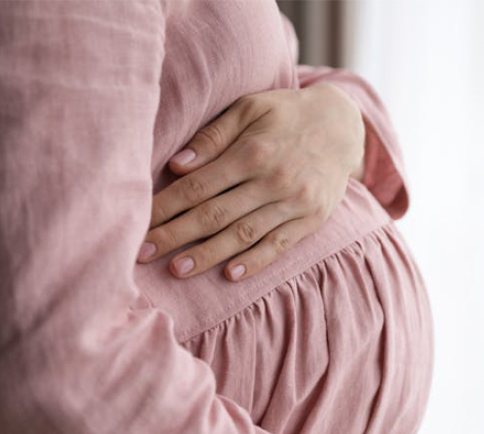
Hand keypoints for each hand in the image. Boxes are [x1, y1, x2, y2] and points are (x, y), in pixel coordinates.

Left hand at [138, 82, 365, 280]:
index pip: (198, 186)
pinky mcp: (311, 220)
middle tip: (143, 254)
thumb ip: (213, 137)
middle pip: (215, 214)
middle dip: (176, 235)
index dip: (166, 207)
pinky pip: (279, 246)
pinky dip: (255, 261)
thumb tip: (176, 166)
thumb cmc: (287, 114)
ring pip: (244, 235)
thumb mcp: (250, 108)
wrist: (344, 126)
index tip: (139, 223)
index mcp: (253, 152)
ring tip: (177, 269)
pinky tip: (230, 275)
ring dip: (208, 255)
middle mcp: (273, 180)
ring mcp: (294, 203)